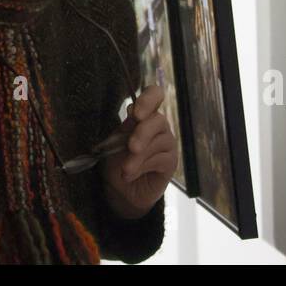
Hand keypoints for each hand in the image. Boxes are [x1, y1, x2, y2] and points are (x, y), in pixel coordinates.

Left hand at [99, 83, 174, 220]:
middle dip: (142, 134)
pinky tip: (130, 175)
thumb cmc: (116, 160)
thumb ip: (124, 128)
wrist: (120, 189)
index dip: (149, 99)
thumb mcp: (114, 142)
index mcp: (144, 114)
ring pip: (158, 143)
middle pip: (158, 120)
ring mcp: (167, 143)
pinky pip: (161, 159)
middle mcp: (159, 125)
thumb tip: (132, 112)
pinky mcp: (171, 161)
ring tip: (125, 170)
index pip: (155, 95)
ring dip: (138, 158)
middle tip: (131, 147)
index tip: (136, 112)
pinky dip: (142, 167)